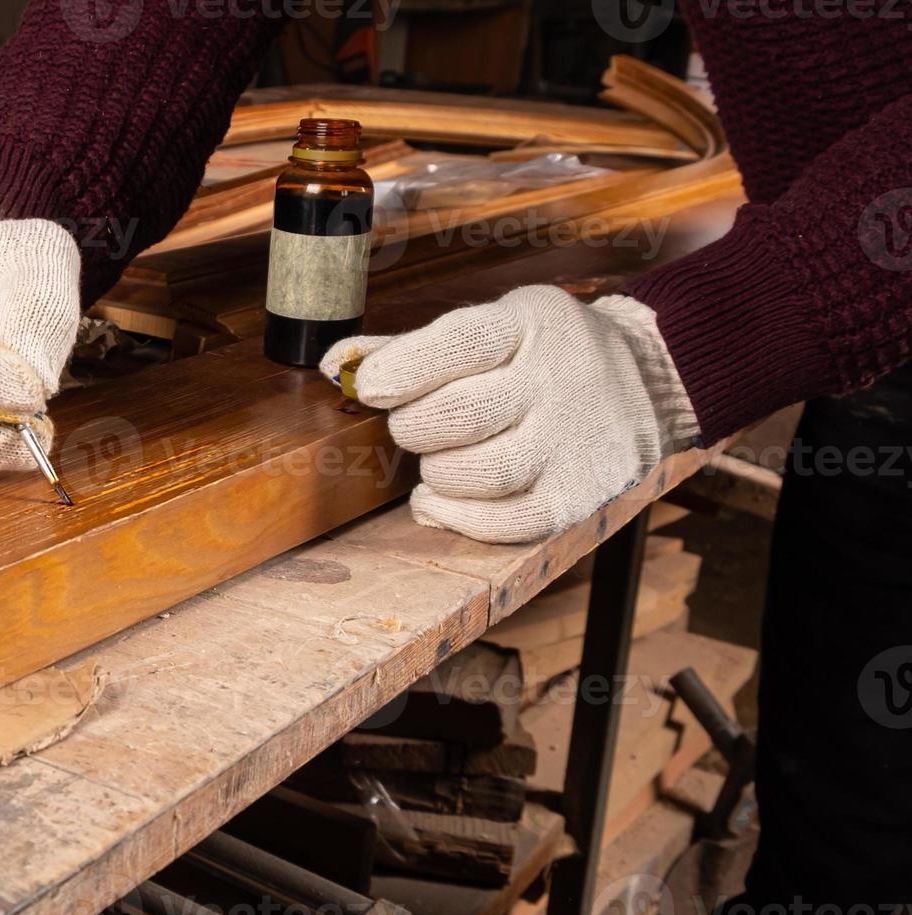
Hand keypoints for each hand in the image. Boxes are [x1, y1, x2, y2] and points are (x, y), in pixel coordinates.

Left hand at [326, 285, 699, 542]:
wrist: (648, 384)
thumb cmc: (540, 356)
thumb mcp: (492, 329)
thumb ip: (412, 348)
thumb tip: (335, 365)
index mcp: (530, 324)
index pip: (462, 342)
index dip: (405, 367)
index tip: (369, 386)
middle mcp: (559, 380)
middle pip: (461, 414)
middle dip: (415, 425)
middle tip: (415, 425)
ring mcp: (574, 443)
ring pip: (479, 473)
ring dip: (438, 472)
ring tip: (442, 459)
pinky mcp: (579, 497)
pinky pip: (506, 522)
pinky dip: (458, 517)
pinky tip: (442, 500)